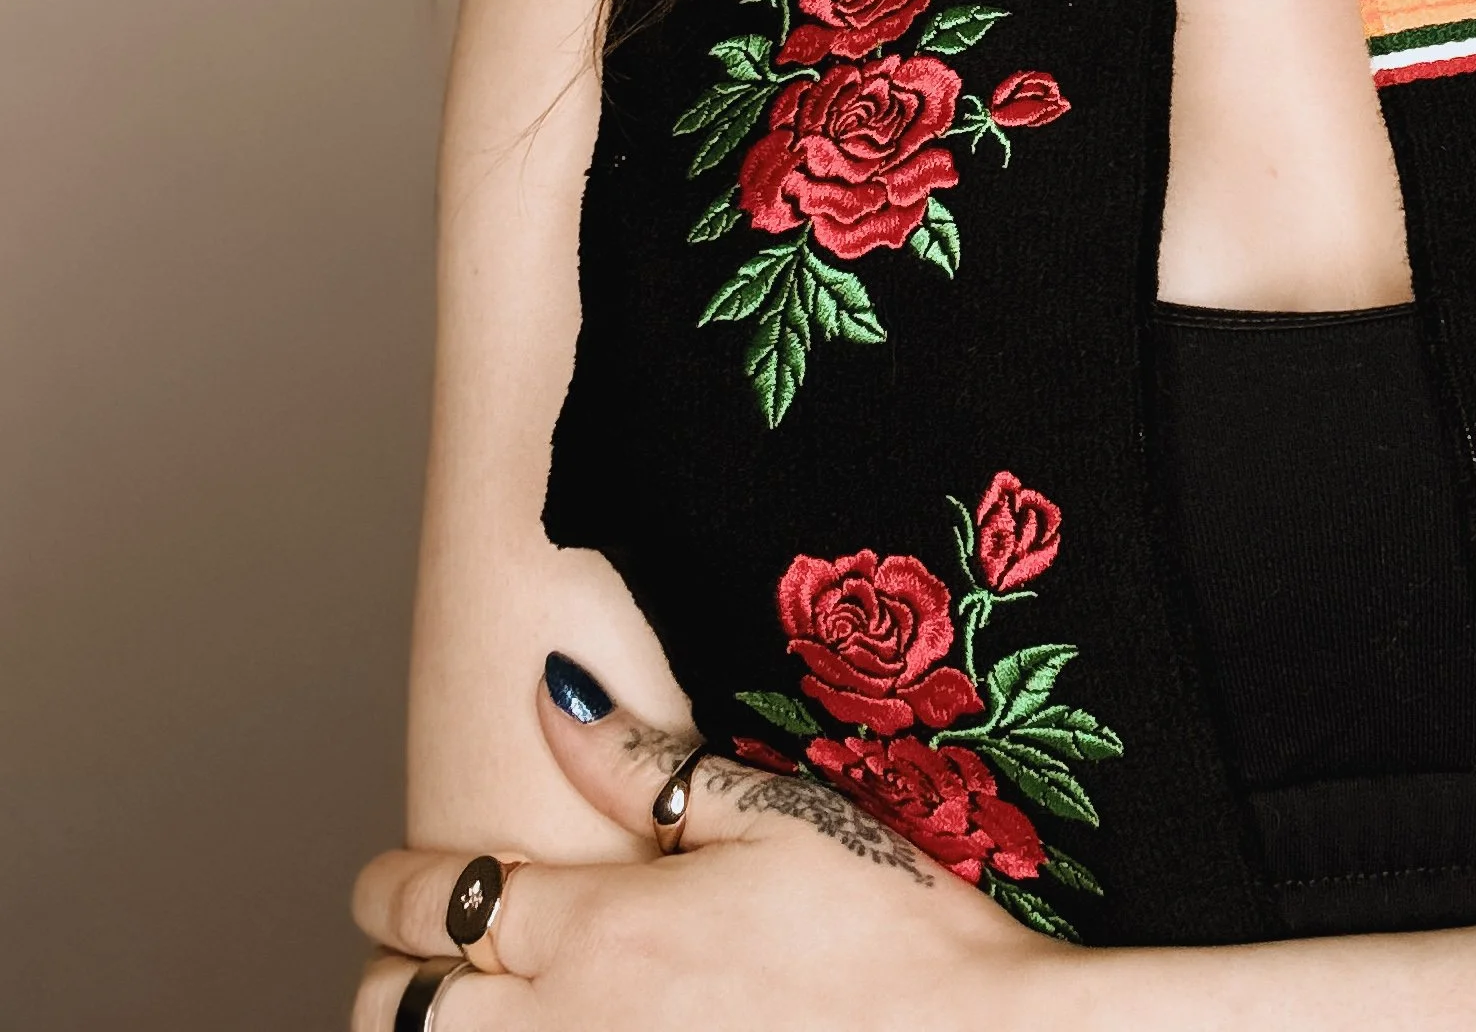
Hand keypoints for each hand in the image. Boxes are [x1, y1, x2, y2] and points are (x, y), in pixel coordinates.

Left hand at [351, 664, 1066, 1029]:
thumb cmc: (884, 921)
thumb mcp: (769, 812)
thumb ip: (641, 765)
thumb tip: (552, 688)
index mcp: (600, 929)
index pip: (441, 902)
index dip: (392, 886)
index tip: (382, 878)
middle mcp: (576, 1026)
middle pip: (408, 1013)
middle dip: (385, 977)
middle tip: (404, 953)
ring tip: (452, 1011)